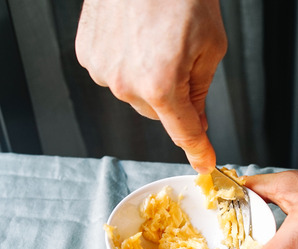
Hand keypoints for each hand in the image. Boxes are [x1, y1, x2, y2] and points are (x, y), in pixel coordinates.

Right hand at [75, 0, 226, 173]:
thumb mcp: (210, 46)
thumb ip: (200, 92)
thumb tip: (194, 122)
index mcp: (161, 86)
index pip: (183, 132)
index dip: (197, 150)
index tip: (203, 163)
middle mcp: (126, 85)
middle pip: (157, 111)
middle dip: (172, 95)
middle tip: (181, 59)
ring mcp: (102, 70)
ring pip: (133, 92)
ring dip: (147, 76)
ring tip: (156, 38)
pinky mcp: (87, 54)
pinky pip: (113, 72)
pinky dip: (126, 61)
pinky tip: (135, 35)